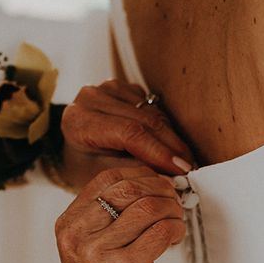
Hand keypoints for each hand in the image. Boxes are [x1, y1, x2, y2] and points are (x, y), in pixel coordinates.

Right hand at [54, 166, 185, 262]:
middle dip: (161, 189)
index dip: (141, 175)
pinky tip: (176, 238)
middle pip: (129, 187)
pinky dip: (176, 229)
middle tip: (175, 202)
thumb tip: (154, 187)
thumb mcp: (89, 250)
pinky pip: (161, 232)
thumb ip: (108, 219)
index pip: (108, 178)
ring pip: (148, 206)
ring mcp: (100, 252)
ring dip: (172, 210)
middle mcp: (79, 234)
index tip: (159, 185)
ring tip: (176, 222)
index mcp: (68, 224)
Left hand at [59, 80, 195, 188]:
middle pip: (144, 120)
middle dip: (172, 146)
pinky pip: (152, 107)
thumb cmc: (83, 166)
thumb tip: (170, 174)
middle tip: (190, 167)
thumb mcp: (102, 175)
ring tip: (183, 159)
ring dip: (172, 137)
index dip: (159, 151)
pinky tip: (170, 144)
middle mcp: (92, 98)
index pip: (129, 132)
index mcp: (79, 121)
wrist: (73, 149)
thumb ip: (134, 171)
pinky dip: (165, 127)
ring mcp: (108, 89)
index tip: (180, 169)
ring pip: (152, 112)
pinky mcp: (122, 87)